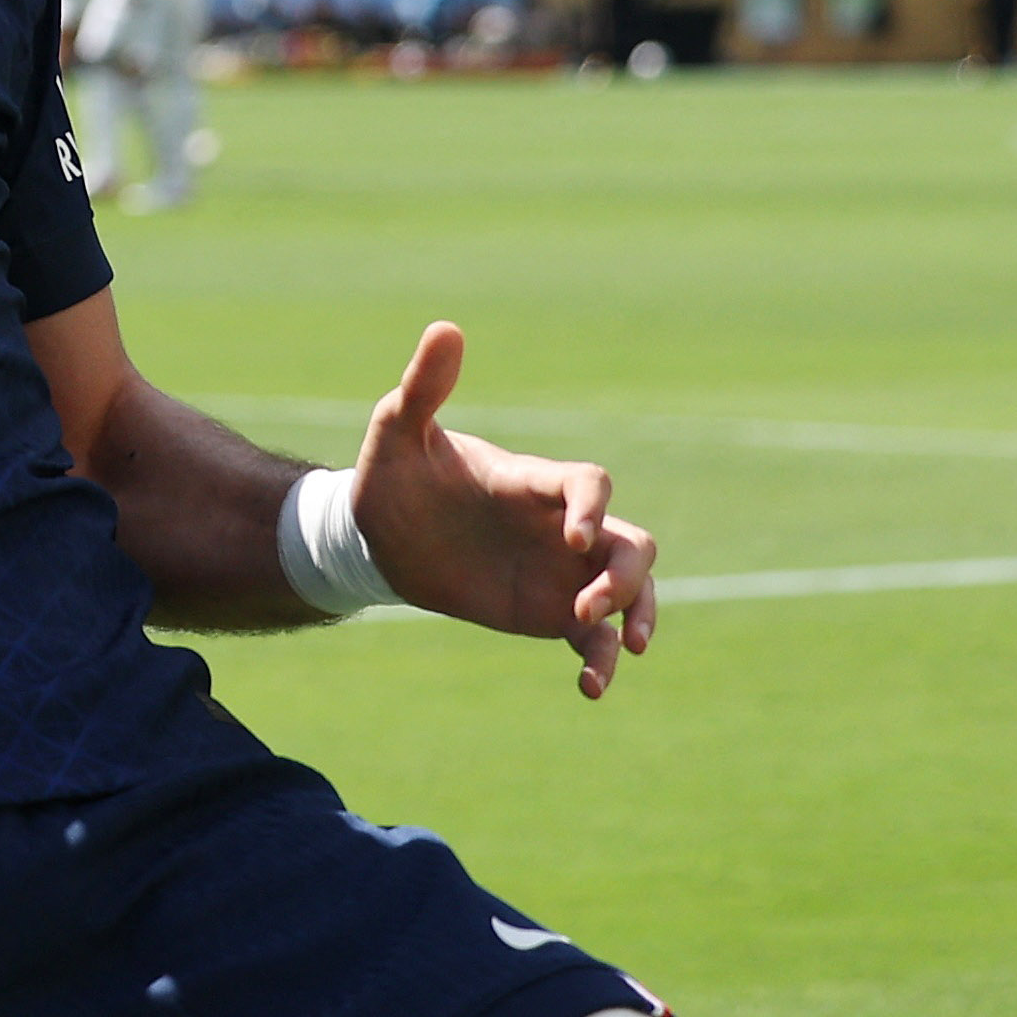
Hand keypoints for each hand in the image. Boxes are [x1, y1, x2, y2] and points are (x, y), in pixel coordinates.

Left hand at [350, 322, 658, 698]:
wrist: (378, 537)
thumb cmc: (391, 477)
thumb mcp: (397, 431)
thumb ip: (423, 387)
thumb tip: (445, 328)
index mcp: (530, 481)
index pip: (588, 483)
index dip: (592, 506)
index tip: (572, 536)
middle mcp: (558, 525)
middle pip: (632, 542)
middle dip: (628, 577)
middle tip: (587, 608)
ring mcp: (560, 568)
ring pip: (631, 589)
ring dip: (638, 615)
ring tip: (616, 649)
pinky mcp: (549, 609)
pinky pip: (595, 637)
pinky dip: (602, 661)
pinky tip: (590, 688)